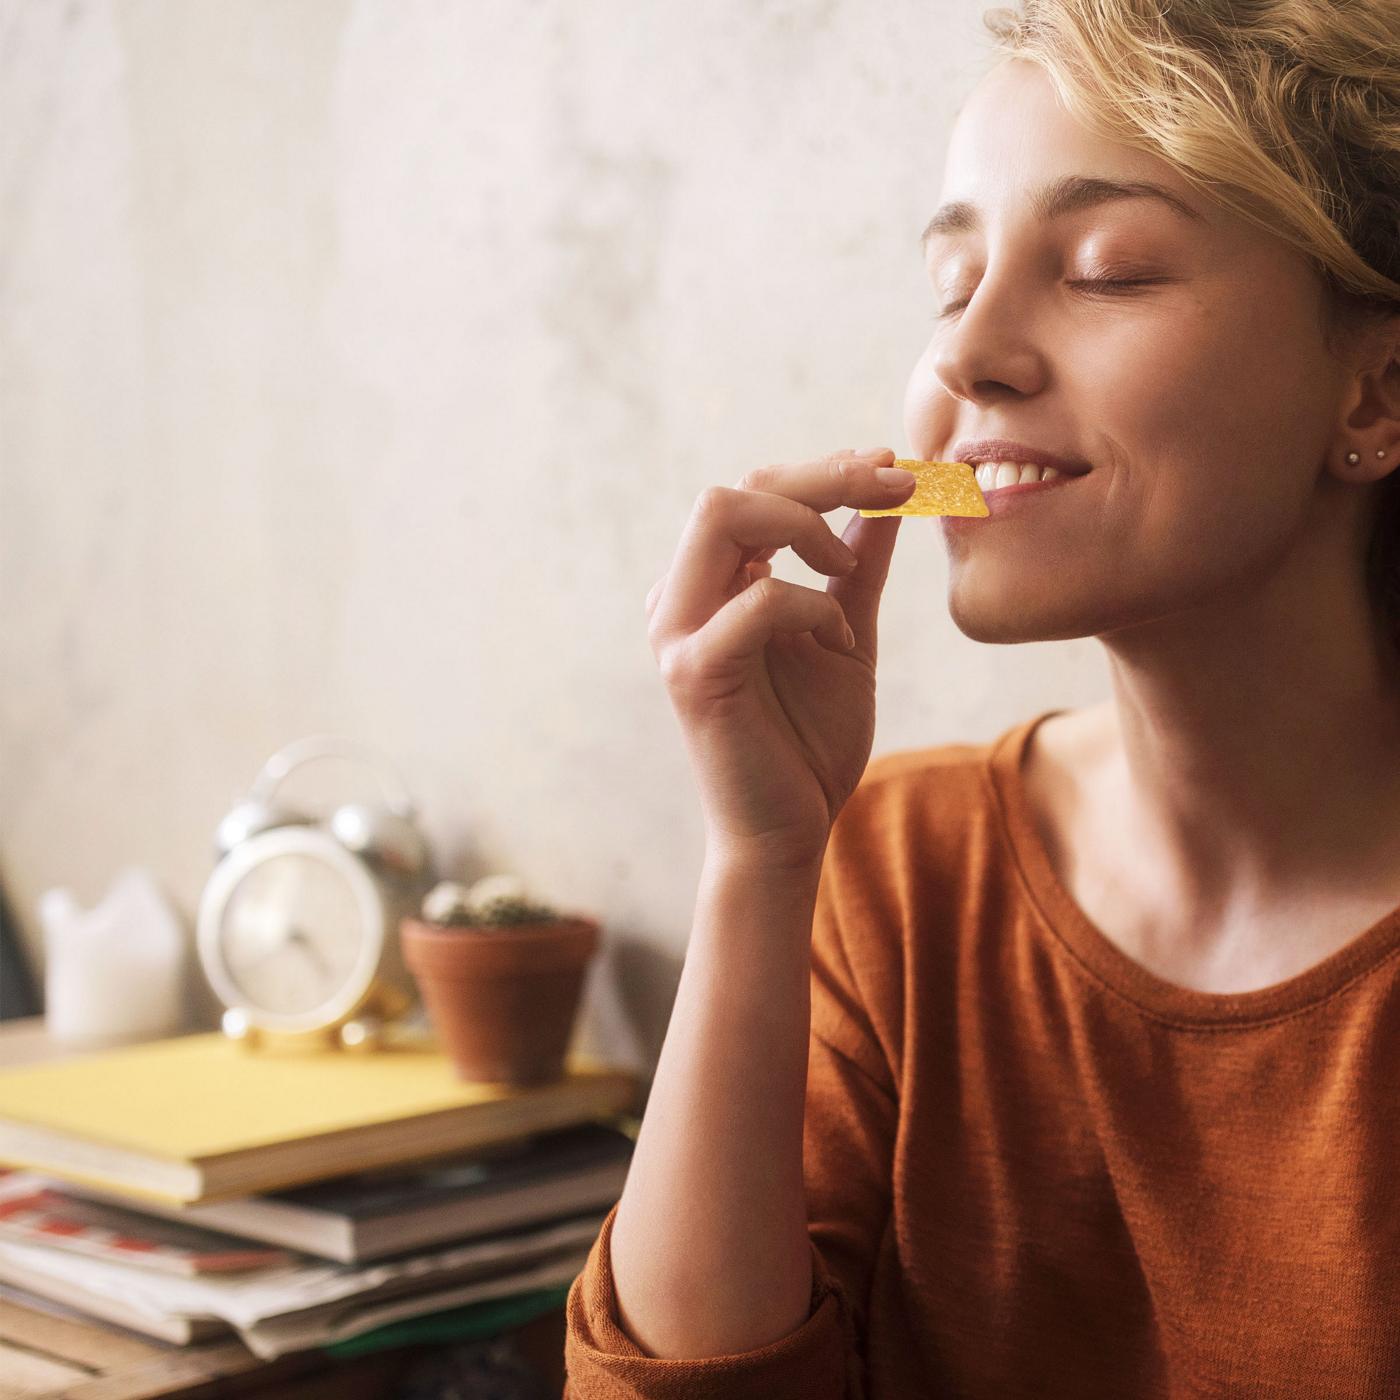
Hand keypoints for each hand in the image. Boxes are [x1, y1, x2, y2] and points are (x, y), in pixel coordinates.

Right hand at [646, 447, 913, 867]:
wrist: (789, 835)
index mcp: (710, 588)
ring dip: (805, 522)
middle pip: (732, 490)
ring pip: (721, 516)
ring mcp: (678, 633)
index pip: (752, 494)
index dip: (825, 471)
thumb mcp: (848, 636)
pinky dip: (814, 606)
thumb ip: (858, 567)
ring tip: (847, 567)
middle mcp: (681, 600)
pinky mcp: (694, 673)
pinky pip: (758, 600)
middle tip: (891, 485)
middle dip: (819, 476)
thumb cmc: (809, 742)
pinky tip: (839, 643)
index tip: (892, 467)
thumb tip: (887, 494)